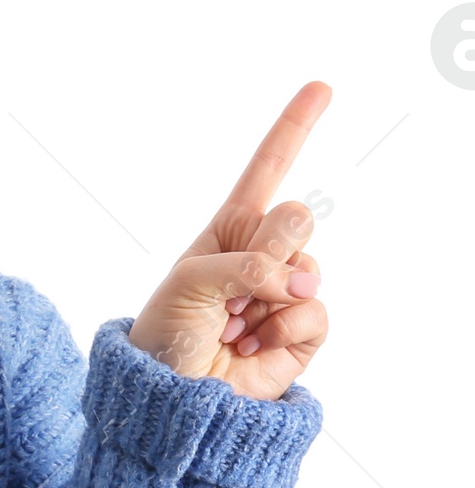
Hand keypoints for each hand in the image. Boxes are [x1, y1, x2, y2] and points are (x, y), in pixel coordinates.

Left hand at [128, 82, 330, 400]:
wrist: (172, 400)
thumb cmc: (166, 335)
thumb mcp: (188, 283)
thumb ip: (246, 263)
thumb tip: (303, 280)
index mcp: (228, 231)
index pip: (265, 171)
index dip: (293, 128)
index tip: (321, 87)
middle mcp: (262, 255)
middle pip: (296, 220)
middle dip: (270, 250)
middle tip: (234, 286)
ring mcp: (284, 292)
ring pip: (310, 271)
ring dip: (269, 301)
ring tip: (234, 326)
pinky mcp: (301, 331)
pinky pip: (317, 313)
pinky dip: (284, 331)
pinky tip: (252, 348)